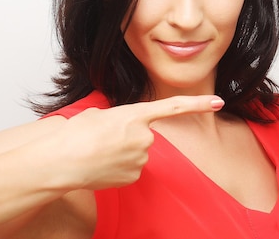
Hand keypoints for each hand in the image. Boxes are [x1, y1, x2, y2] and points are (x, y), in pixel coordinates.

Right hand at [47, 95, 223, 190]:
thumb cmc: (74, 134)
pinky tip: (101, 165)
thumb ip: (117, 117)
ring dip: (121, 152)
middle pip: (144, 136)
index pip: (174, 107)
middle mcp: (144, 137)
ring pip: (136, 153)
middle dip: (128, 137)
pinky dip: (118, 167)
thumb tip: (118, 129)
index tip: (218, 101)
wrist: (61, 161)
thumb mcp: (97, 114)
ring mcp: (141, 158)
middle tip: (103, 139)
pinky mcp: (134, 176)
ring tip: (98, 152)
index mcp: (135, 114)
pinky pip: (130, 169)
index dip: (198, 104)